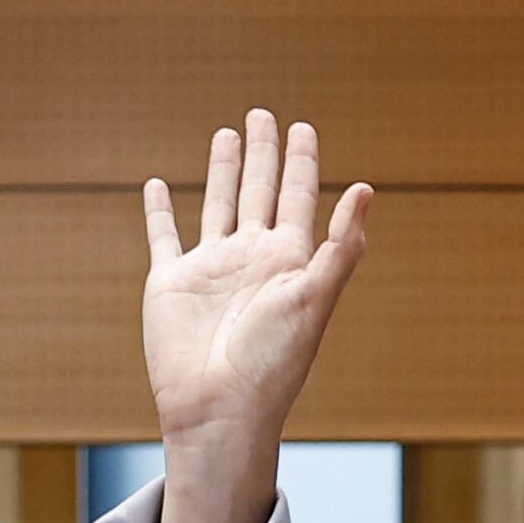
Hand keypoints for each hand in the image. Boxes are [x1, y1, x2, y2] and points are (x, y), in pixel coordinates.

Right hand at [141, 109, 370, 522]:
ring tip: (225, 134)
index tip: (303, 126)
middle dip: (262, 153)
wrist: (221, 408)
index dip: (301, 161)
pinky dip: (159, 211)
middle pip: (259, 191)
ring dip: (222, 171)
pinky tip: (158, 185)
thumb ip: (341, 246)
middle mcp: (251, 258)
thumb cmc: (274, 363)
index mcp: (288, 260)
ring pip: (216, 204)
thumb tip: (365, 187)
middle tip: (263, 113)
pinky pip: (164, 236)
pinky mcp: (172, 282)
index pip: (298, 196)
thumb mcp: (314, 298)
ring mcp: (211, 268)